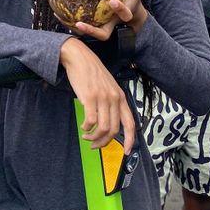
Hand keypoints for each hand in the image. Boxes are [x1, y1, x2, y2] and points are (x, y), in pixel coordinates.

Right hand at [59, 37, 136, 151]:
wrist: (79, 58)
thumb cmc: (92, 73)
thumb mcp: (108, 86)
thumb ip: (112, 102)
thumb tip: (110, 121)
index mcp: (120, 97)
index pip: (130, 123)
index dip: (130, 140)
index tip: (127, 152)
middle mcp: (114, 99)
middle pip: (114, 130)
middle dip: (104, 142)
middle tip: (94, 145)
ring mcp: (102, 98)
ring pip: (103, 128)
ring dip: (94, 137)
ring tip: (87, 136)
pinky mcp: (89, 98)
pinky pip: (90, 120)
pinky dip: (86, 127)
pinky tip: (83, 126)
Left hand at [73, 0, 148, 40]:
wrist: (132, 13)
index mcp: (125, 13)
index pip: (125, 15)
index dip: (119, 10)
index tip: (113, 1)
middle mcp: (112, 23)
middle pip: (103, 35)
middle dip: (92, 30)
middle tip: (79, 23)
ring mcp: (103, 26)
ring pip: (90, 34)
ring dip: (80, 29)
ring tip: (68, 20)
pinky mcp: (94, 25)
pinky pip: (82, 27)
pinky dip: (72, 23)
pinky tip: (60, 13)